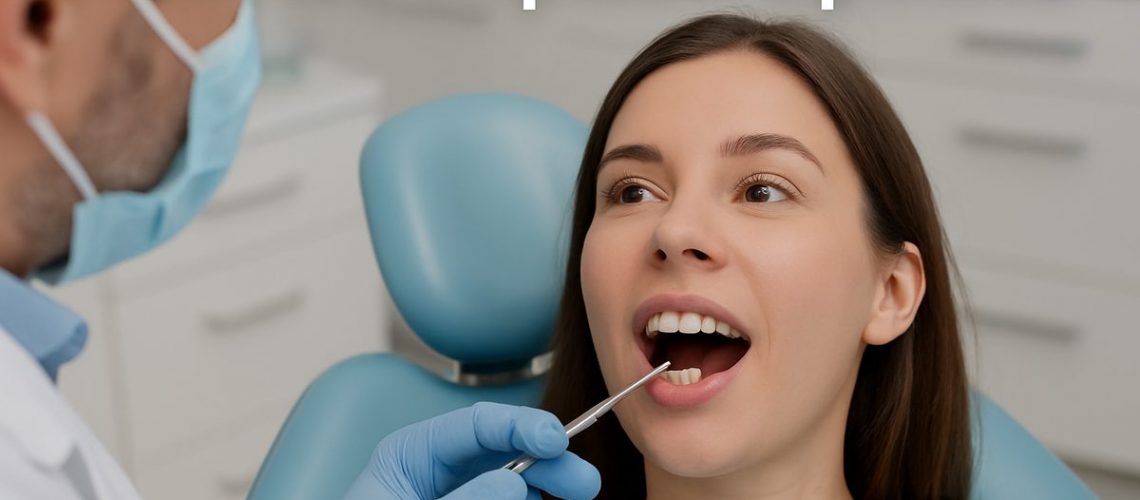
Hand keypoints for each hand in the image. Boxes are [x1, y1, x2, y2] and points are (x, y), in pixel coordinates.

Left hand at [341, 402, 600, 499]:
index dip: (522, 425)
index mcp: (414, 455)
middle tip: (585, 484)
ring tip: (573, 497)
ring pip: (520, 488)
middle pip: (509, 454)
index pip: (477, 424)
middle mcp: (444, 474)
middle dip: (550, 464)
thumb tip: (513, 482)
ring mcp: (465, 497)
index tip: (557, 440)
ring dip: (547, 490)